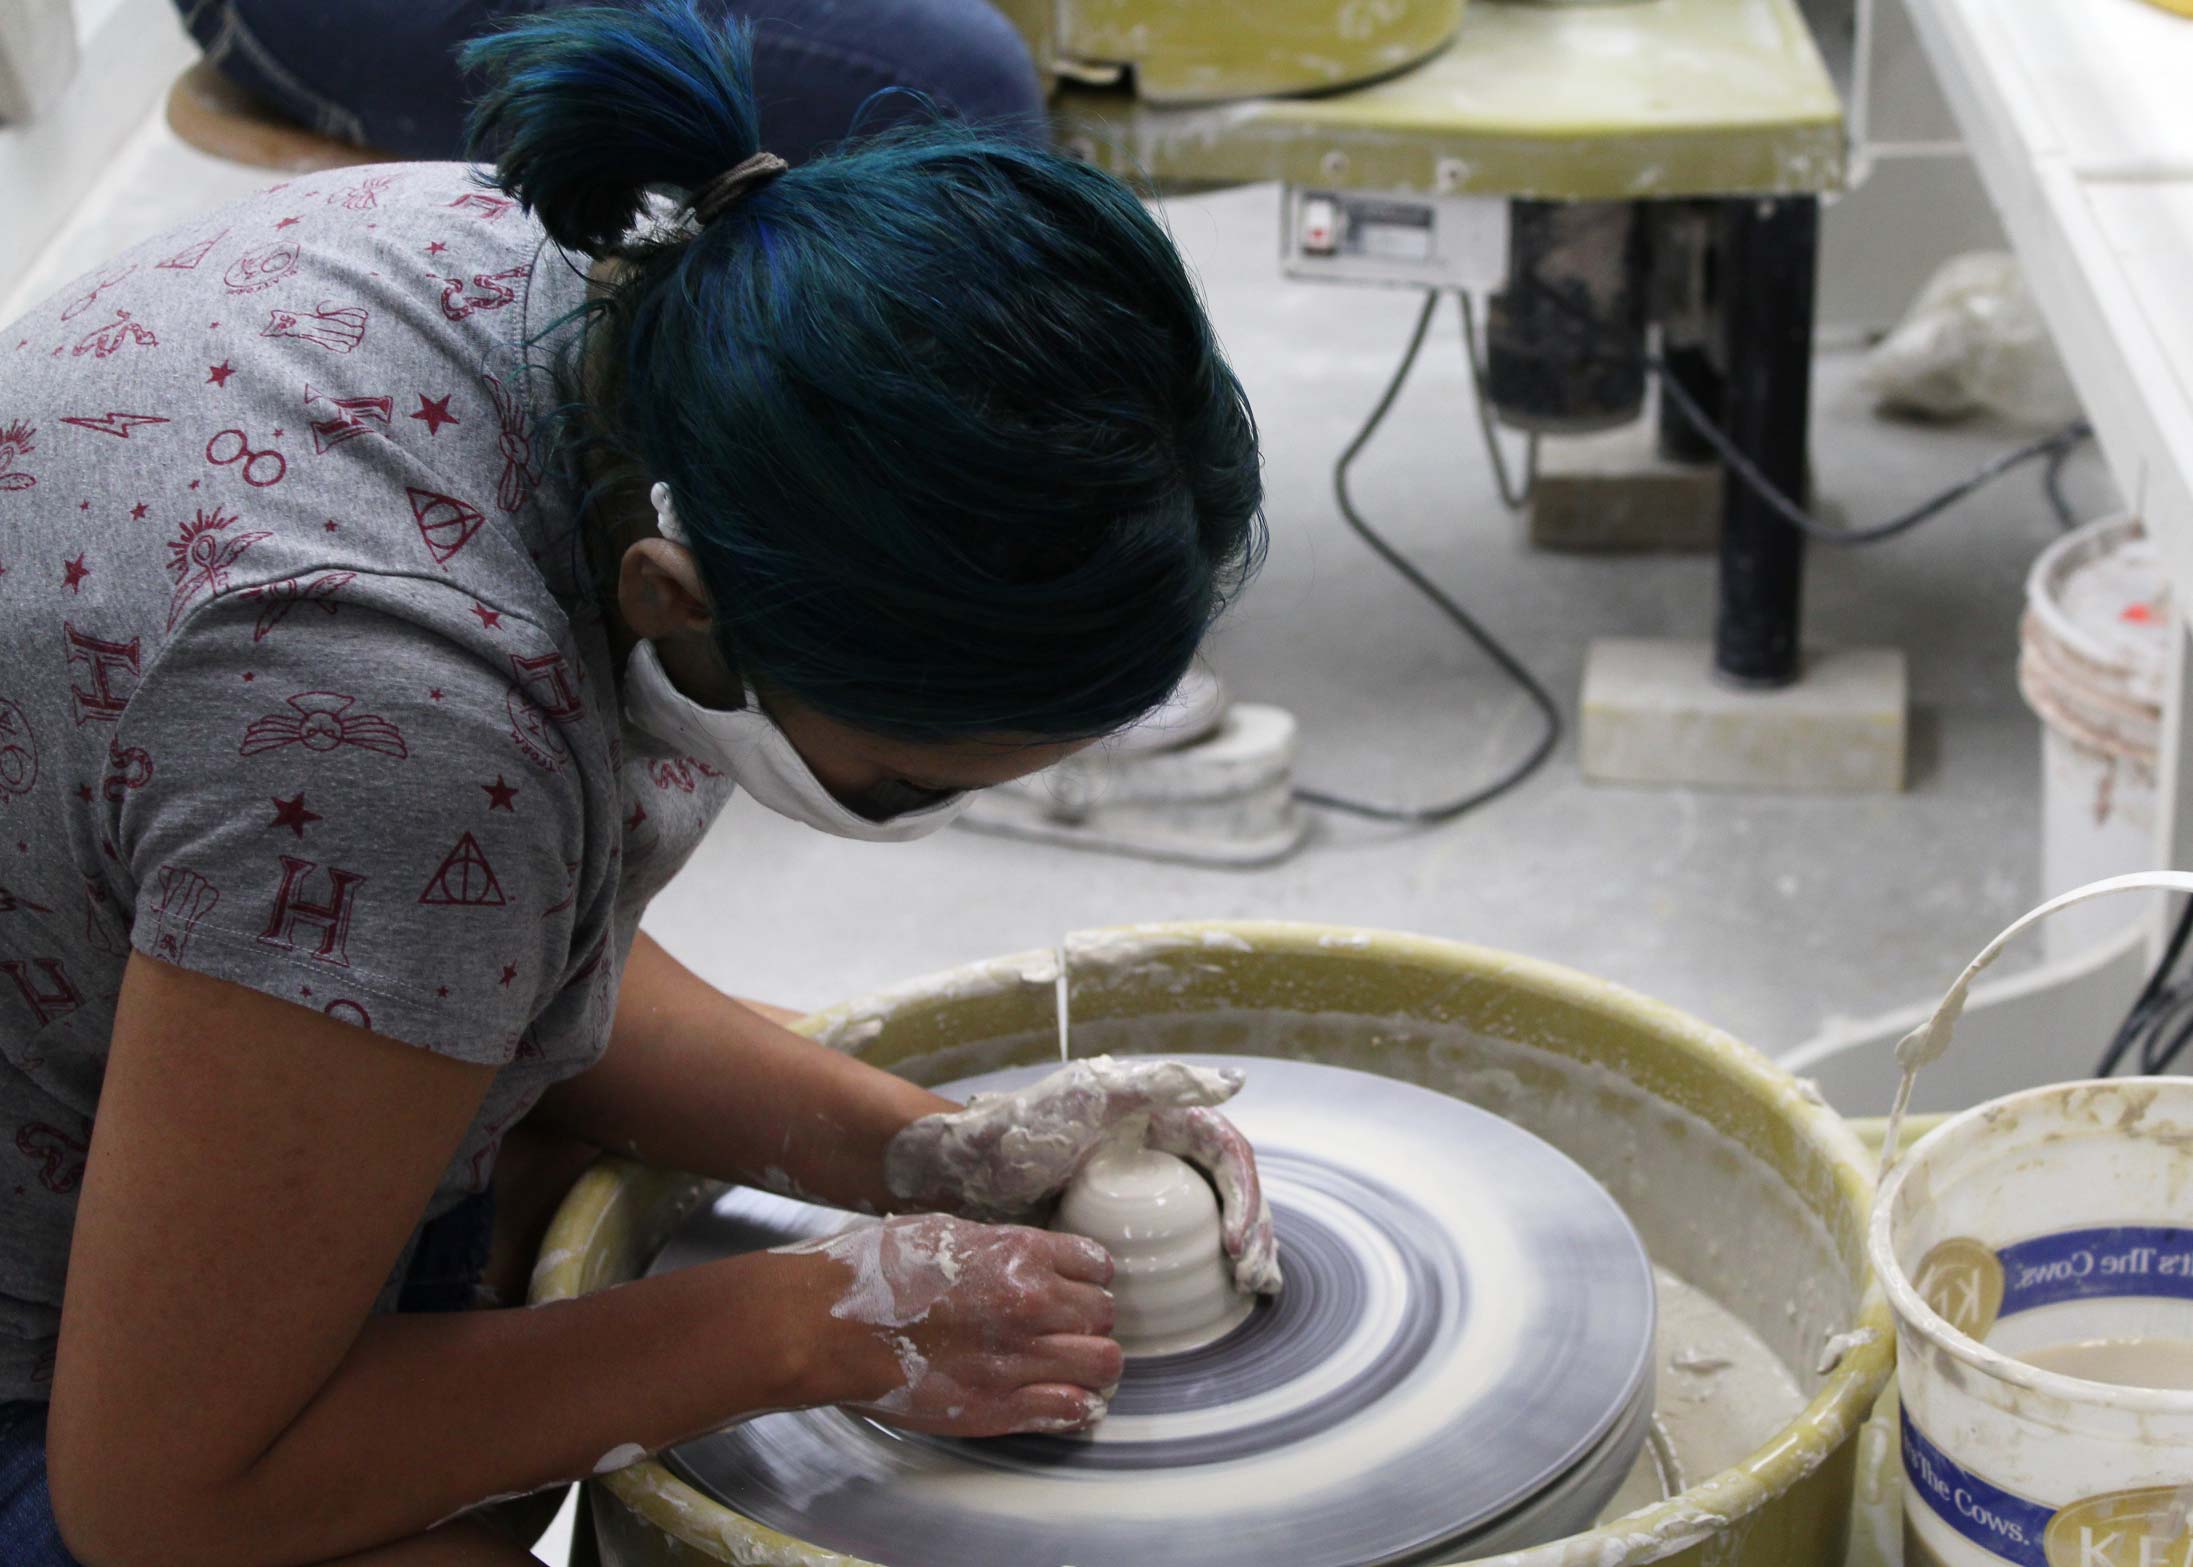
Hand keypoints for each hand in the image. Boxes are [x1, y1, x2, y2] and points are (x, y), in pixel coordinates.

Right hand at [777, 1214, 1120, 1437]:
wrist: (829, 1325)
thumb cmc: (877, 1272)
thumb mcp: (950, 1232)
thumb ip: (1002, 1249)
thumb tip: (1033, 1262)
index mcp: (1019, 1253)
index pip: (1097, 1265)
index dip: (1088, 1279)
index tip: (1075, 1289)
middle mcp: (1030, 1303)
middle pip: (1105, 1316)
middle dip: (1089, 1322)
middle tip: (1066, 1330)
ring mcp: (1018, 1358)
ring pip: (1104, 1364)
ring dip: (1093, 1365)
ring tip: (1071, 1367)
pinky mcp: (998, 1406)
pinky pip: (1073, 1409)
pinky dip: (1077, 1407)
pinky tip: (1062, 1400)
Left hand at [883, 1056, 1282, 1295]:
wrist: (957, 1170)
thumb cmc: (1020, 1128)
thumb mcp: (1091, 1099)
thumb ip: (1159, 1083)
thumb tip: (1232, 1081)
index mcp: (1159, 1120)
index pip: (1227, 1154)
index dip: (1246, 1195)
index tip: (1235, 1241)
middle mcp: (1158, 1154)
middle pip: (1230, 1191)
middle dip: (1254, 1232)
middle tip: (1255, 1279)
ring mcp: (1139, 1193)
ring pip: (1210, 1221)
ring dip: (1240, 1253)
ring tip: (1246, 1291)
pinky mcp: (1116, 1228)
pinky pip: (1173, 1251)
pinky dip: (1199, 1275)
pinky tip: (1207, 1302)